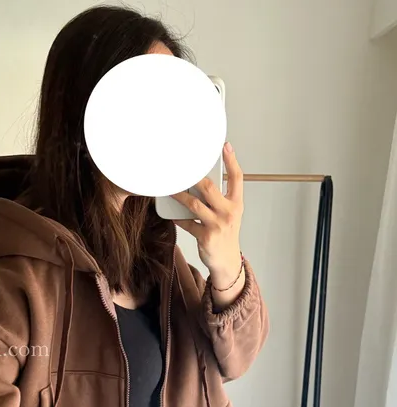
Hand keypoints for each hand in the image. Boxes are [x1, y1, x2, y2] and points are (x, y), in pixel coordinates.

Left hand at [171, 142, 244, 298]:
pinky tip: (171, 213)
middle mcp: (229, 212)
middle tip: (180, 168)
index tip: (225, 146)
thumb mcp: (229, 214)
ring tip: (169, 189)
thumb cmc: (225, 233)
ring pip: (194, 204)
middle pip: (209, 188)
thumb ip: (218, 199)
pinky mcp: (206, 237)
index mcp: (236, 204)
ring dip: (179, 196)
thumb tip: (196, 182)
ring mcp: (217, 225)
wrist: (226, 260)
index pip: (237, 178)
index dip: (231, 161)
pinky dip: (177, 217)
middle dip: (192, 176)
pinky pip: (187, 223)